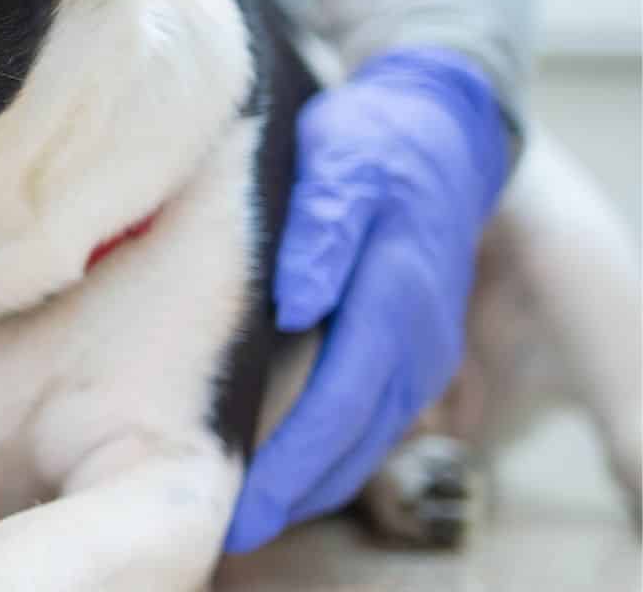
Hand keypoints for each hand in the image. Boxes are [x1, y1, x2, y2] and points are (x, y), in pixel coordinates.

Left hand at [225, 47, 508, 551]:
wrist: (440, 135)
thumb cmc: (372, 146)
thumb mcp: (340, 162)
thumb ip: (320, 227)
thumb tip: (296, 301)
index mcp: (394, 298)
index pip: (338, 402)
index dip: (290, 462)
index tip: (241, 504)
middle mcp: (417, 340)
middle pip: (353, 440)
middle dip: (293, 493)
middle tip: (228, 533)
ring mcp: (424, 352)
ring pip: (368, 441)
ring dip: (313, 484)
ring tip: (248, 516)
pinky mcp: (416, 354)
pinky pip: (373, 422)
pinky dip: (333, 454)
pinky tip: (288, 471)